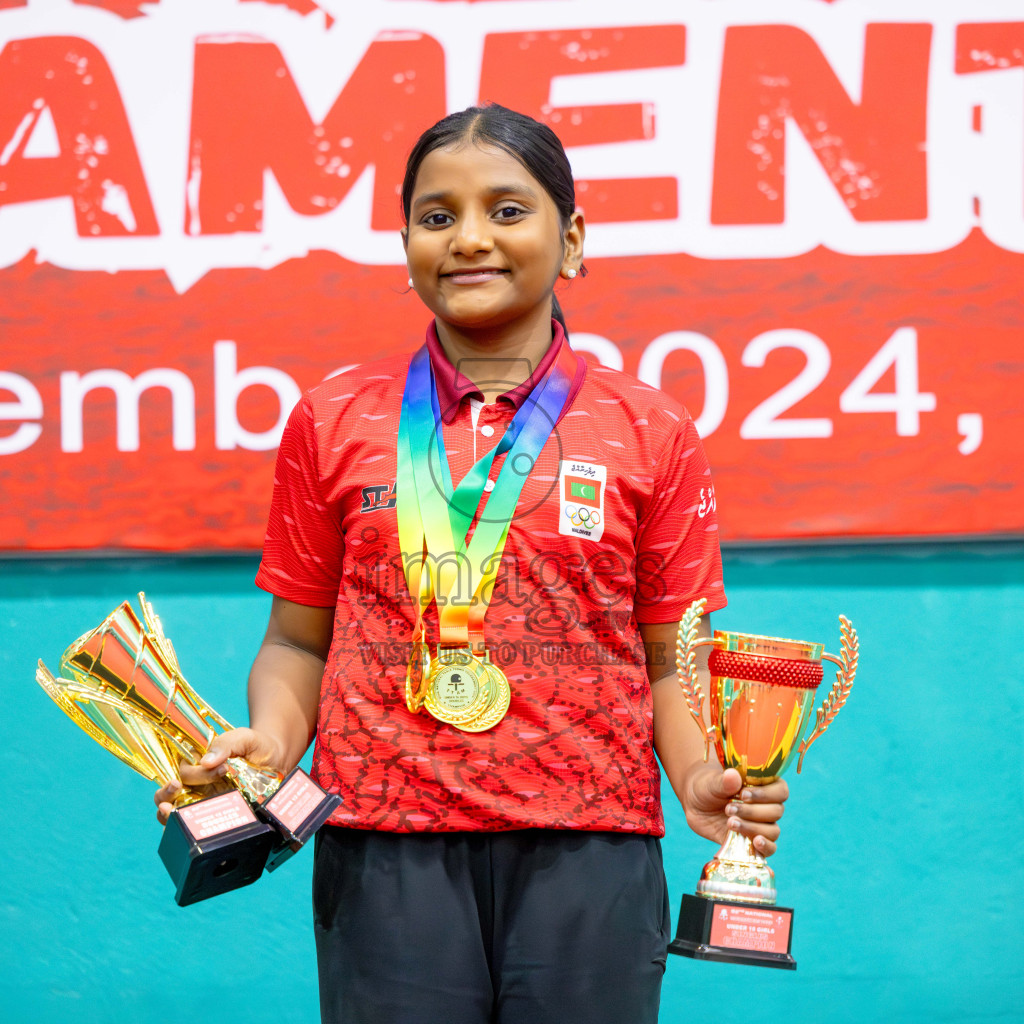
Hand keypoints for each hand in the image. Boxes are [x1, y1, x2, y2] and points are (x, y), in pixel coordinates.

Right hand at [153, 727, 283, 824]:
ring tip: (169, 811)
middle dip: (166, 793)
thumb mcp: (243, 738)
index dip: (198, 772)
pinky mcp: (215, 814)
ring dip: (166, 814)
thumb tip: (205, 761)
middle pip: (168, 792)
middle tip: (176, 788)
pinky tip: (183, 829)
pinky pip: (193, 825)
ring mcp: (203, 801)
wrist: (278, 761)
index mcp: (198, 762)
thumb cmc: (256, 746)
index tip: (222, 769)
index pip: (184, 770)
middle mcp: (196, 783)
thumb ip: (226, 744)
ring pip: (173, 811)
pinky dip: (183, 829)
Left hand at [683, 765, 787, 856]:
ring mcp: (761, 825)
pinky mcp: (752, 841)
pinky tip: (755, 842)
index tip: (743, 794)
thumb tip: (733, 775)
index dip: (765, 794)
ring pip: (773, 831)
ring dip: (753, 828)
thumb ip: (723, 781)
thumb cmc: (708, 786)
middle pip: (776, 812)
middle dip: (752, 812)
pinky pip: (770, 848)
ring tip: (730, 822)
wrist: (695, 803)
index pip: (780, 791)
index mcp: (763, 786)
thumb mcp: (711, 782)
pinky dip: (766, 847)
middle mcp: (767, 806)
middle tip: (729, 809)